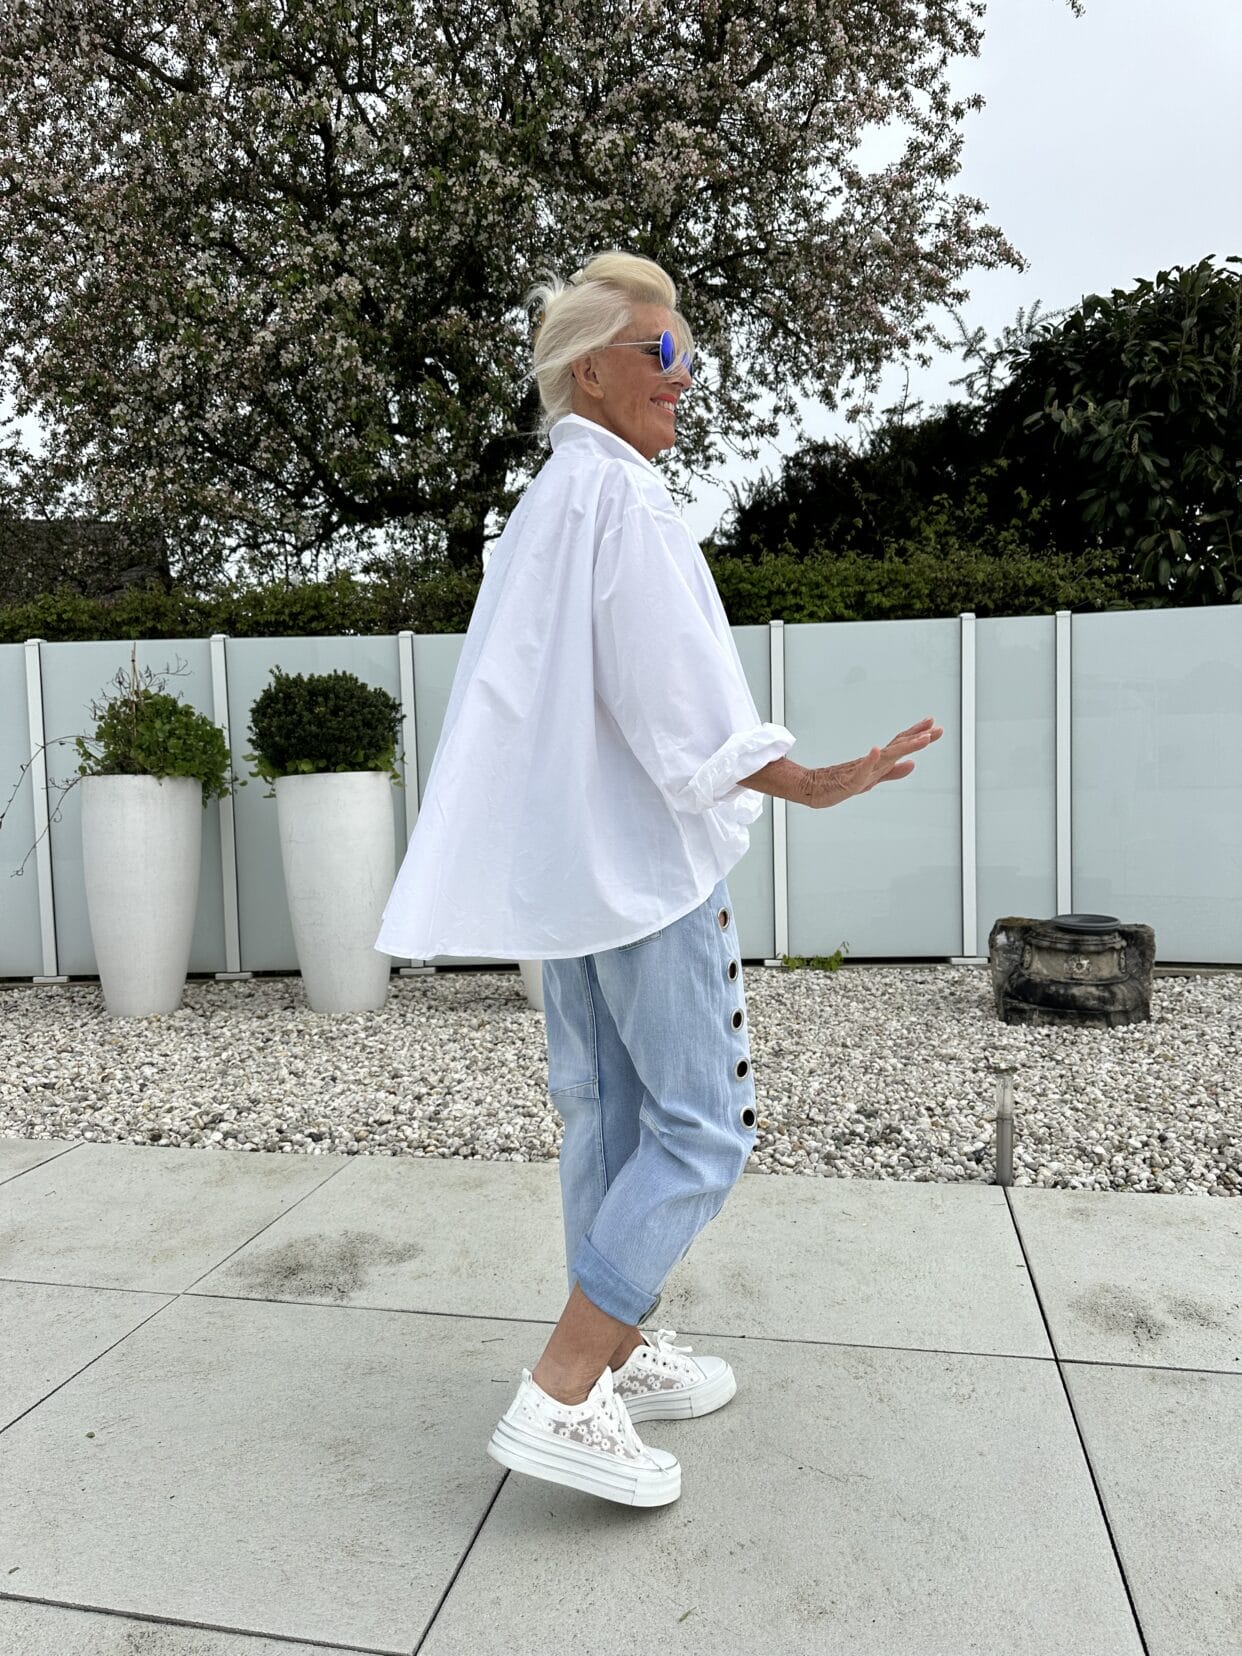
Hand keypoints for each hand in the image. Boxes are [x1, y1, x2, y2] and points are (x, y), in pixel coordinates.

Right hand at [806, 718, 942, 809]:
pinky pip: (861, 770)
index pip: (900, 744)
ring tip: (921, 739)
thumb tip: (913, 764)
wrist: (815, 788)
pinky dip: (870, 760)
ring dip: (904, 747)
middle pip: (898, 745)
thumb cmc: (842, 783)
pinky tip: (876, 750)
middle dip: (918, 736)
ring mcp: (861, 770)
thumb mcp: (873, 779)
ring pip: (887, 757)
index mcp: (879, 761)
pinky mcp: (850, 781)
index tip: (932, 725)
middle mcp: (873, 761)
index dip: (917, 734)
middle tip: (935, 728)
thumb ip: (893, 772)